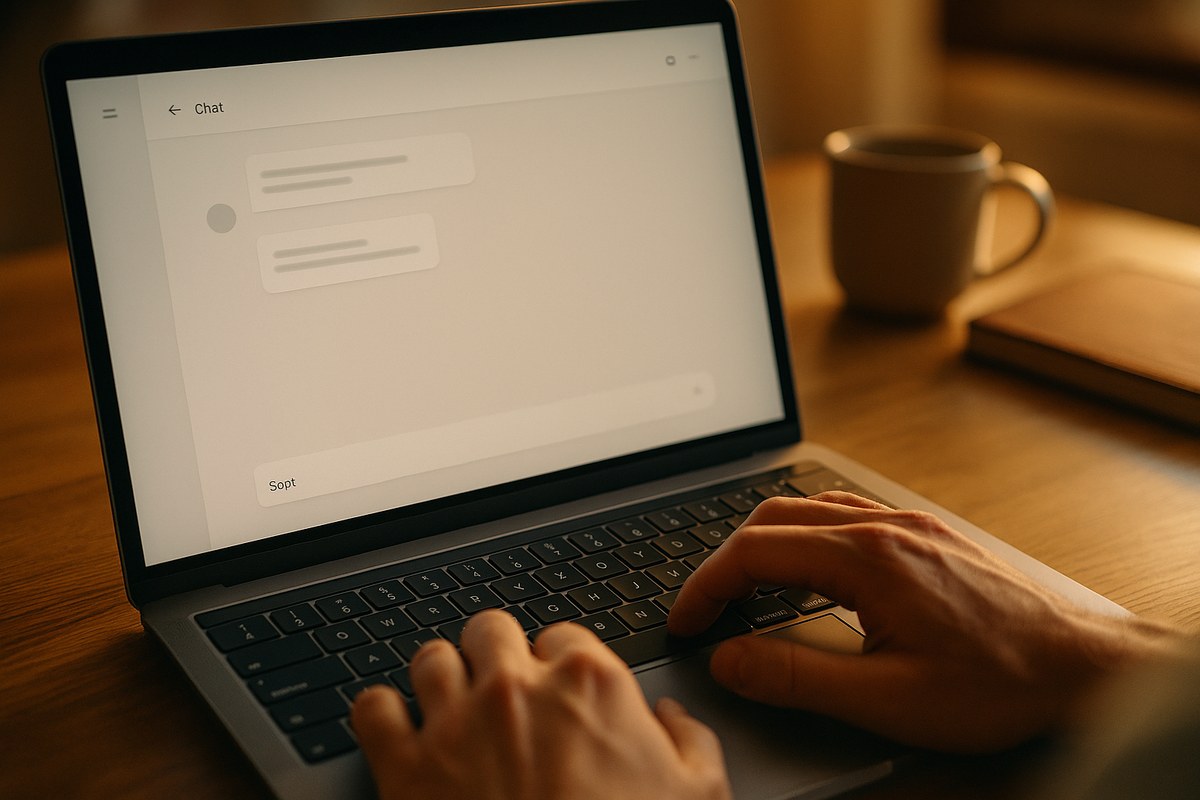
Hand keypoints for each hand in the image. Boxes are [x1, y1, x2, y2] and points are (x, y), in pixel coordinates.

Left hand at [351, 609, 731, 799]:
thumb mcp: (698, 795)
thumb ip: (690, 742)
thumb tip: (672, 719)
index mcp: (589, 683)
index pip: (563, 636)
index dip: (558, 662)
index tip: (556, 686)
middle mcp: (517, 689)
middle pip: (490, 629)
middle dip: (494, 653)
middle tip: (501, 687)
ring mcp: (456, 723)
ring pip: (430, 657)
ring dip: (440, 675)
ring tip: (448, 701)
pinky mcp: (406, 767)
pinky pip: (373, 709)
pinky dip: (380, 714)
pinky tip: (394, 728)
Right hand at [668, 492, 1177, 752]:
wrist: (1086, 667)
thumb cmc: (1001, 683)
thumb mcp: (888, 698)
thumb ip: (796, 676)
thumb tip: (731, 660)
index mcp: (867, 558)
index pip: (754, 551)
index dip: (706, 586)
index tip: (687, 621)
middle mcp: (884, 527)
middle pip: (774, 519)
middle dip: (726, 562)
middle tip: (707, 609)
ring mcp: (908, 525)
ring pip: (809, 510)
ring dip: (765, 544)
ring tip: (747, 592)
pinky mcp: (927, 535)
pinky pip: (846, 515)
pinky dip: (806, 537)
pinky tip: (811, 571)